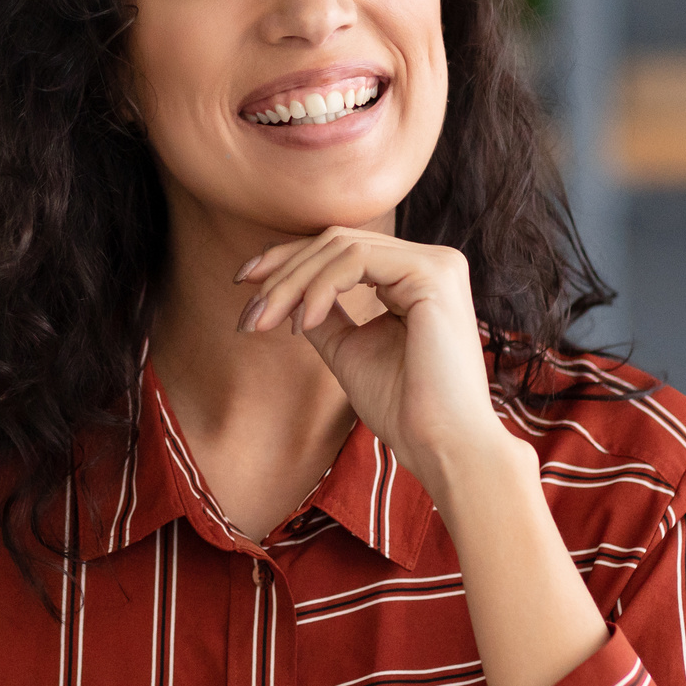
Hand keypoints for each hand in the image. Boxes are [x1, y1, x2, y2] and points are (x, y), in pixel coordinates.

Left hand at [235, 228, 513, 496]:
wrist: (442, 444)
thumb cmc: (403, 408)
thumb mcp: (348, 349)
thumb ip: (323, 314)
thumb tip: (283, 292)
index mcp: (414, 277)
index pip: (341, 248)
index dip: (288, 259)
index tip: (243, 283)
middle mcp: (430, 261)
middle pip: (336, 240)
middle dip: (281, 272)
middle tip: (248, 314)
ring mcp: (436, 263)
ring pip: (341, 247)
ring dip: (292, 283)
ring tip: (265, 322)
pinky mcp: (433, 273)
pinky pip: (356, 260)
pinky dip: (319, 288)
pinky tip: (302, 321)